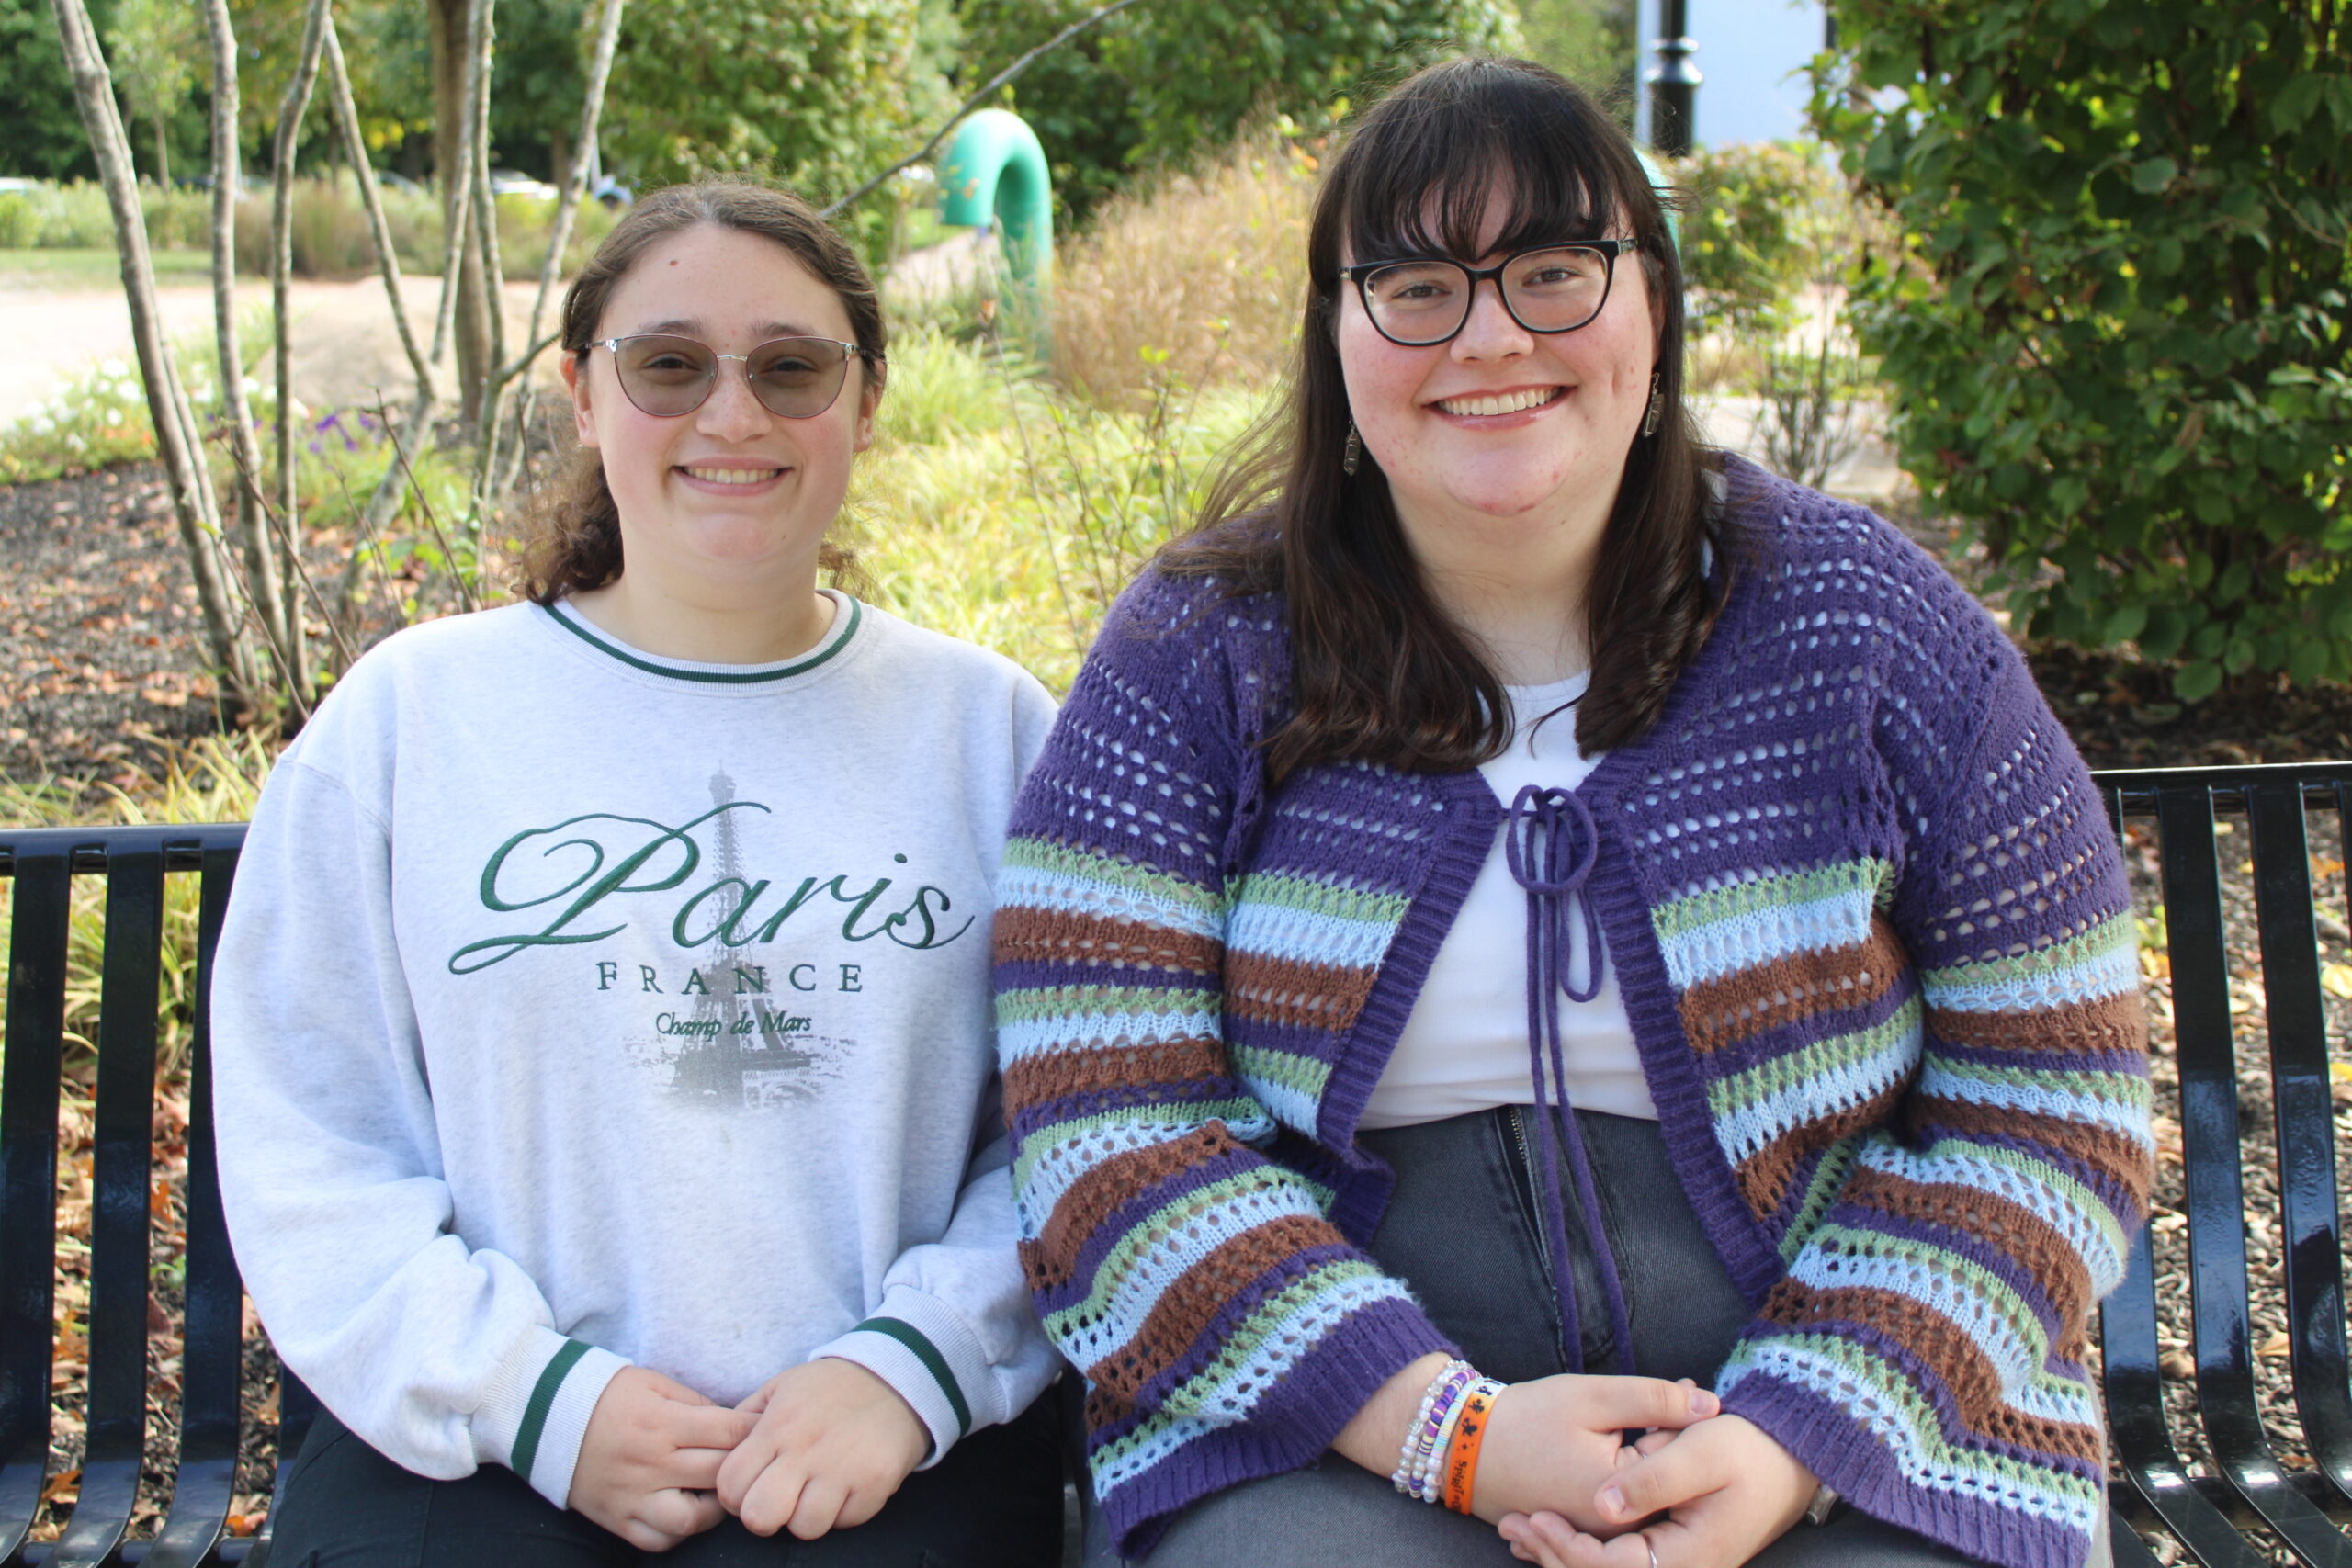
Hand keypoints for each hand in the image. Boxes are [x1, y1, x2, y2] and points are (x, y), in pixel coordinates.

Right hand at [570, 1365, 759, 1550]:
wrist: (545, 1416)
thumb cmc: (608, 1395)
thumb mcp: (655, 1384)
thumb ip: (696, 1403)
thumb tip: (736, 1424)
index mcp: (662, 1423)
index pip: (728, 1432)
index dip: (757, 1432)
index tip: (773, 1430)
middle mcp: (649, 1464)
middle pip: (718, 1474)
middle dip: (745, 1468)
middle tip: (755, 1462)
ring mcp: (631, 1496)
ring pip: (691, 1520)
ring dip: (714, 1509)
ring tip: (718, 1492)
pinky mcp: (616, 1518)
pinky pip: (656, 1541)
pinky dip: (678, 1533)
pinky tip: (687, 1513)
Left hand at [715, 1357, 930, 1539]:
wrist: (897, 1377)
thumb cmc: (831, 1387)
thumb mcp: (781, 1387)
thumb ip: (745, 1420)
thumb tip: (718, 1452)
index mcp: (777, 1426)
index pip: (730, 1485)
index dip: (734, 1496)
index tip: (751, 1488)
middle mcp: (807, 1449)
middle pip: (760, 1516)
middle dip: (764, 1516)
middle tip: (779, 1501)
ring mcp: (844, 1468)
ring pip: (805, 1528)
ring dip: (807, 1517)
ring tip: (817, 1493)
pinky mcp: (876, 1483)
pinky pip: (847, 1522)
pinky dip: (844, 1511)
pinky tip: (847, 1487)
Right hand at [1330, 1355, 1716, 1532]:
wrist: (1460, 1446)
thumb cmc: (1525, 1419)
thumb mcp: (1593, 1398)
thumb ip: (1656, 1400)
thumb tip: (1713, 1405)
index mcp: (1619, 1501)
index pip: (1676, 1458)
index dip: (1683, 1418)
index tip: (1684, 1388)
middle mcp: (1610, 1531)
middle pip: (1660, 1480)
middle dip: (1665, 1438)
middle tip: (1659, 1400)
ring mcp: (1594, 1535)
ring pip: (1640, 1493)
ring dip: (1643, 1455)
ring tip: (1625, 1421)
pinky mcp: (1579, 1531)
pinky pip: (1616, 1505)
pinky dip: (1621, 1476)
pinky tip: (1609, 1444)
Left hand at [1497, 1413, 1816, 1567]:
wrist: (1782, 1458)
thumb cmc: (1745, 1449)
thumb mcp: (1700, 1451)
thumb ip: (1651, 1479)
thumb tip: (1601, 1506)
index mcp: (1691, 1555)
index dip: (1572, 1551)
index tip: (1538, 1519)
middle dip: (1555, 1555)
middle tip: (1510, 1527)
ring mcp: (1675, 1563)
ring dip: (1560, 1554)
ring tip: (1516, 1532)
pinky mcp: (1665, 1552)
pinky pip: (1616, 1560)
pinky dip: (1579, 1548)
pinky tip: (1547, 1531)